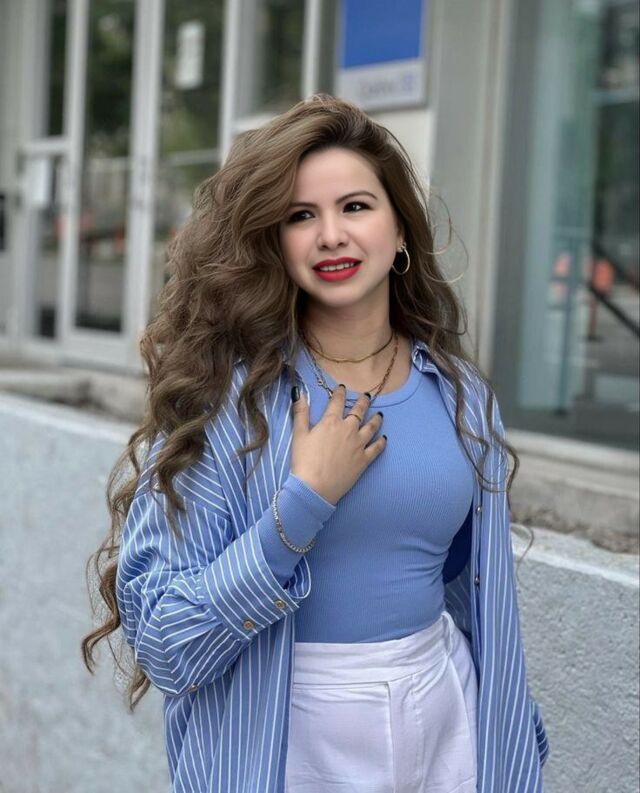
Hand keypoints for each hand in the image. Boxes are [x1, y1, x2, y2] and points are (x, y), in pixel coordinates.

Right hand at [290, 384, 385, 504]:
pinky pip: (377, 448)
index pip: (337, 402)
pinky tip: (384, 439)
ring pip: (371, 427)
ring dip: (376, 419)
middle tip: (366, 396)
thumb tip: (299, 392)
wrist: (315, 487)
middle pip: (359, 411)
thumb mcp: (298, 434)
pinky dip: (381, 442)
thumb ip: (300, 413)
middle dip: (363, 402)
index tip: (342, 388)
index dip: (340, 393)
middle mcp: (348, 430)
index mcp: (331, 422)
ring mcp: (358, 445)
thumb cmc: (304, 461)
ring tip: (379, 415)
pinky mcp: (364, 460)